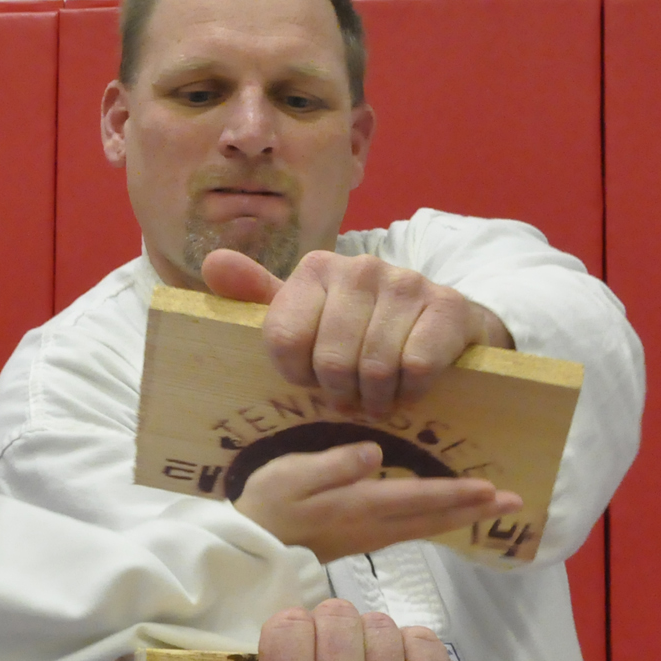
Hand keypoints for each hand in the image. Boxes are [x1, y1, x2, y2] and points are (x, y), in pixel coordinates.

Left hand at [202, 248, 512, 418]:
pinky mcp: (447, 306)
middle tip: (349, 396)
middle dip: (339, 391)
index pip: (283, 340)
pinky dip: (412, 390)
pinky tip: (409, 386)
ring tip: (377, 397)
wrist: (443, 323)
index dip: (295, 373)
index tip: (310, 377)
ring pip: (373, 367)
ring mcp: (406, 282)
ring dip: (376, 397)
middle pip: (329, 360)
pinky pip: (416, 367)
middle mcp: (360, 267)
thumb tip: (213, 262)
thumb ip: (258, 297)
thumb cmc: (362, 325)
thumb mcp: (307, 313)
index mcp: (315, 268)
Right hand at [234, 440, 520, 562]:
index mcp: (357, 505)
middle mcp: (372, 525)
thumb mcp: (290, 475)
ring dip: (462, 517)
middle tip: (515, 502)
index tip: (490, 488)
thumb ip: (332, 465)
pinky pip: (412, 530)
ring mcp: (369, 536)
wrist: (250, 547)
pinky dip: (437, 522)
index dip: (454, 493)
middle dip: (473, 509)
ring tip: (493, 508)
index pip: (416, 498)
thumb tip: (376, 453)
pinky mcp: (363, 540)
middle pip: (432, 518)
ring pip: (426, 527)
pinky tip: (447, 518)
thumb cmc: (266, 503)